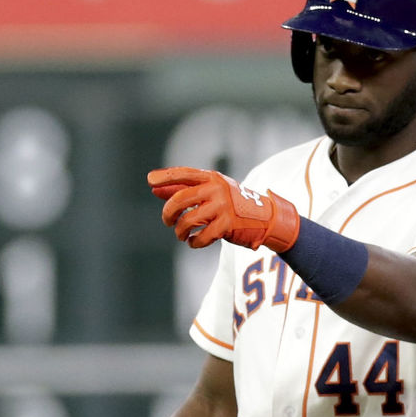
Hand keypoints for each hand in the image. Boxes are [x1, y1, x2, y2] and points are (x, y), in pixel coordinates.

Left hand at [148, 167, 299, 250]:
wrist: (266, 218)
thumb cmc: (232, 204)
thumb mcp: (211, 192)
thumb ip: (184, 189)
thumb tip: (155, 189)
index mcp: (212, 178)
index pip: (185, 174)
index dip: (166, 177)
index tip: (149, 181)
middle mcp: (217, 190)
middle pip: (181, 199)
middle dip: (168, 212)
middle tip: (167, 221)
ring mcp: (223, 207)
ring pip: (188, 220)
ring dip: (180, 231)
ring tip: (182, 235)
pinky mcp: (227, 226)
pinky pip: (201, 237)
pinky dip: (193, 242)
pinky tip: (193, 242)